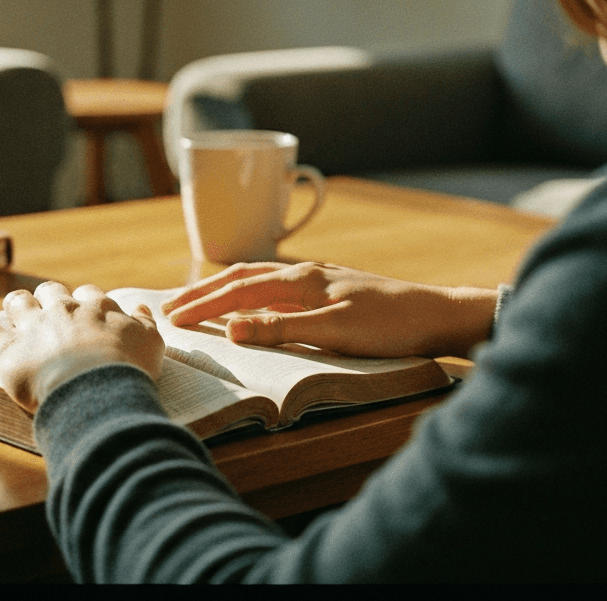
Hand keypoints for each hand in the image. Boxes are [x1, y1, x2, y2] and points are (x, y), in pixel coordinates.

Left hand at [0, 281, 163, 413]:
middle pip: (51, 292)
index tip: (85, 310)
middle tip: (49, 308)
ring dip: (16, 304)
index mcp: (97, 308)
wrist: (96, 388)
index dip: (86, 301)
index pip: (90, 295)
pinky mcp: (8, 348)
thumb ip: (145, 324)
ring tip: (13, 307)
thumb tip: (142, 309)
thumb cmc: (128, 369)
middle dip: (49, 297)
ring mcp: (33, 326)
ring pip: (18, 303)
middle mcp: (63, 310)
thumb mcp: (151, 344)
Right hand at [161, 262, 498, 358]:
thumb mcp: (335, 332)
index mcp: (302, 280)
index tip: (170, 318)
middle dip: (203, 292)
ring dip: (224, 288)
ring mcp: (319, 278)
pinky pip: (277, 285)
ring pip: (259, 277)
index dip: (202, 304)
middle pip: (242, 277)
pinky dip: (251, 291)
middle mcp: (306, 273)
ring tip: (197, 299)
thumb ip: (281, 328)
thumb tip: (231, 327)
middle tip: (168, 309)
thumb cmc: (391, 325)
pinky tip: (250, 299)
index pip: (239, 289)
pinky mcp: (331, 289)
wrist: (438, 315)